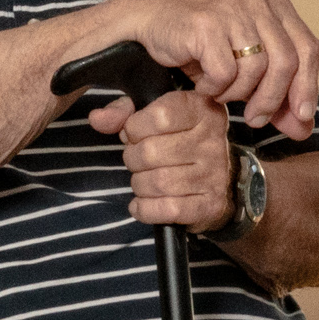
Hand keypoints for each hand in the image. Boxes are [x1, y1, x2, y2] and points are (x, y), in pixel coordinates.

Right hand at [85, 0, 318, 137]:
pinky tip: (203, 86)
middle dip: (273, 99)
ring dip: (238, 94)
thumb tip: (304, 129)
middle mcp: (258, 4)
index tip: (301, 117)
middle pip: (287, 62)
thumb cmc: (202, 47)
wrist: (151, 25)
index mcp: (276, 7)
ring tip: (221, 95)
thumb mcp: (246, 72)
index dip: (308, 86)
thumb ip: (277, 98)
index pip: (309, 49)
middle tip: (255, 119)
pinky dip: (215, 88)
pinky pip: (224, 72)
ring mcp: (232, 11)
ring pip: (256, 69)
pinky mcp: (206, 24)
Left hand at [90, 86, 234, 231]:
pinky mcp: (209, 204)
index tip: (136, 133)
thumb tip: (97, 118)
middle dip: (132, 159)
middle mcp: (211, 140)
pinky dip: (145, 209)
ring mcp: (213, 174)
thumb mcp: (156, 114)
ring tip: (143, 179)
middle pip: (151, 152)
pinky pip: (167, 209)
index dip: (135, 127)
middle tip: (137, 160)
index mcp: (201, 110)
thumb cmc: (179, 141)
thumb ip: (124, 112)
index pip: (159, 116)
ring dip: (138, 184)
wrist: (220, 179)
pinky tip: (142, 203)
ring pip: (157, 182)